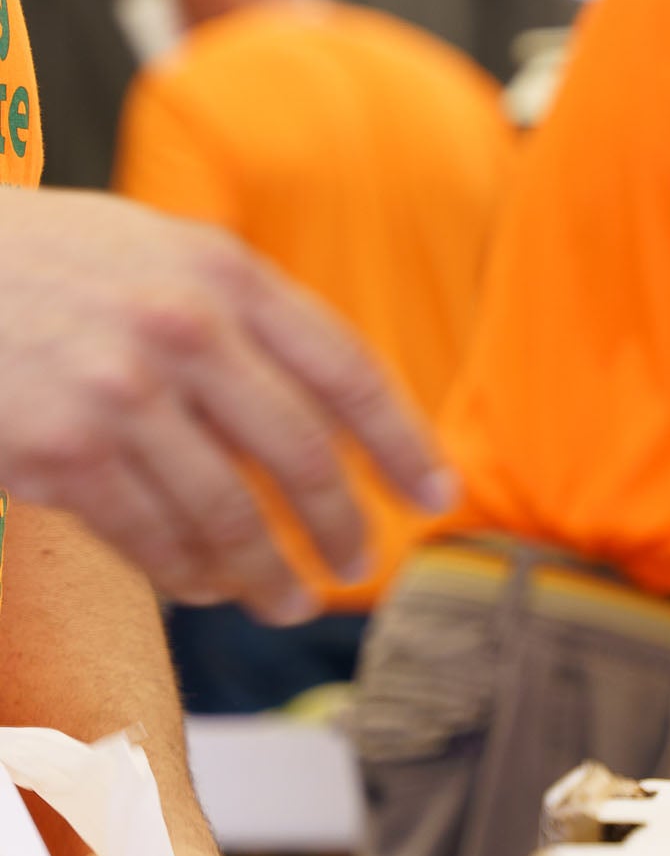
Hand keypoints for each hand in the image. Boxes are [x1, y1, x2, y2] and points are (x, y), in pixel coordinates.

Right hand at [0, 190, 449, 620]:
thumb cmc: (46, 263)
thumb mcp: (159, 252)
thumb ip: (240, 315)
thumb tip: (327, 408)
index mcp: (225, 275)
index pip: (347, 373)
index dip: (403, 443)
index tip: (437, 494)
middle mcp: (183, 330)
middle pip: (300, 453)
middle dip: (340, 523)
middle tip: (359, 566)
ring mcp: (119, 394)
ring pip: (226, 512)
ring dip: (267, 571)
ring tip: (288, 603)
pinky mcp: (58, 451)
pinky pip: (148, 534)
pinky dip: (186, 571)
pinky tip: (205, 586)